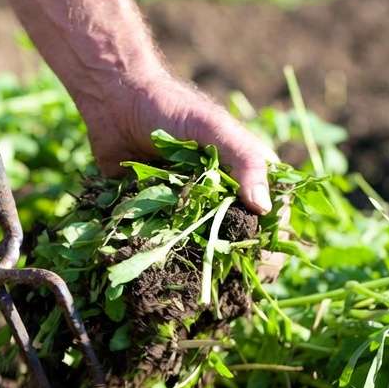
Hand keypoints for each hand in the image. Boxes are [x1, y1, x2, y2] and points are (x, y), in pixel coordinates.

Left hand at [80, 71, 287, 281]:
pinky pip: (164, 243)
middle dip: (235, 264)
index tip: (266, 265)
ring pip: (202, 248)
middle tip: (228, 283)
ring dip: (199, 266)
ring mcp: (189, 207)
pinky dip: (163, 257)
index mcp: (245, 174)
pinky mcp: (156, 214)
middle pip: (239, 240)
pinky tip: (160, 271)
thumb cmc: (171, 108)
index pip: (272, 216)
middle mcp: (221, 195)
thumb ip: (243, 161)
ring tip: (197, 285)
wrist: (115, 102)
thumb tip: (264, 208)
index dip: (273, 243)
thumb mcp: (213, 128)